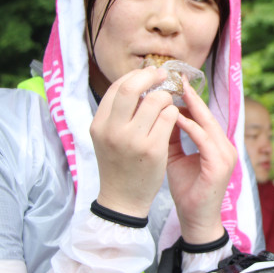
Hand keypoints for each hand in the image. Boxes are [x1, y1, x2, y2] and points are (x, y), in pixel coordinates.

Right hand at [91, 67, 178, 216]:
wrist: (123, 198)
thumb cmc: (119, 163)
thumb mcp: (107, 136)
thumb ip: (118, 112)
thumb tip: (139, 80)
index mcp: (99, 124)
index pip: (116, 87)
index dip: (136, 76)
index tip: (149, 74)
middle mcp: (113, 130)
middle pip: (131, 87)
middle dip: (150, 76)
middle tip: (162, 76)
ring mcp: (133, 140)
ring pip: (156, 100)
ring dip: (166, 97)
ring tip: (167, 105)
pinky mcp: (153, 149)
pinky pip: (169, 117)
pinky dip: (174, 113)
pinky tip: (172, 120)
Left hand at [166, 76, 236, 243]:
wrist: (196, 220)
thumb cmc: (187, 191)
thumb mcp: (175, 158)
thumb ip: (171, 137)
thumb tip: (159, 114)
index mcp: (216, 144)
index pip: (203, 116)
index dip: (190, 98)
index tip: (173, 82)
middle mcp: (225, 146)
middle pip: (207, 115)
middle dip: (191, 96)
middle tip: (175, 78)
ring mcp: (225, 155)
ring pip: (207, 123)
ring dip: (190, 107)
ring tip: (174, 91)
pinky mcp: (220, 164)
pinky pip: (203, 140)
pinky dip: (189, 127)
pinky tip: (175, 118)